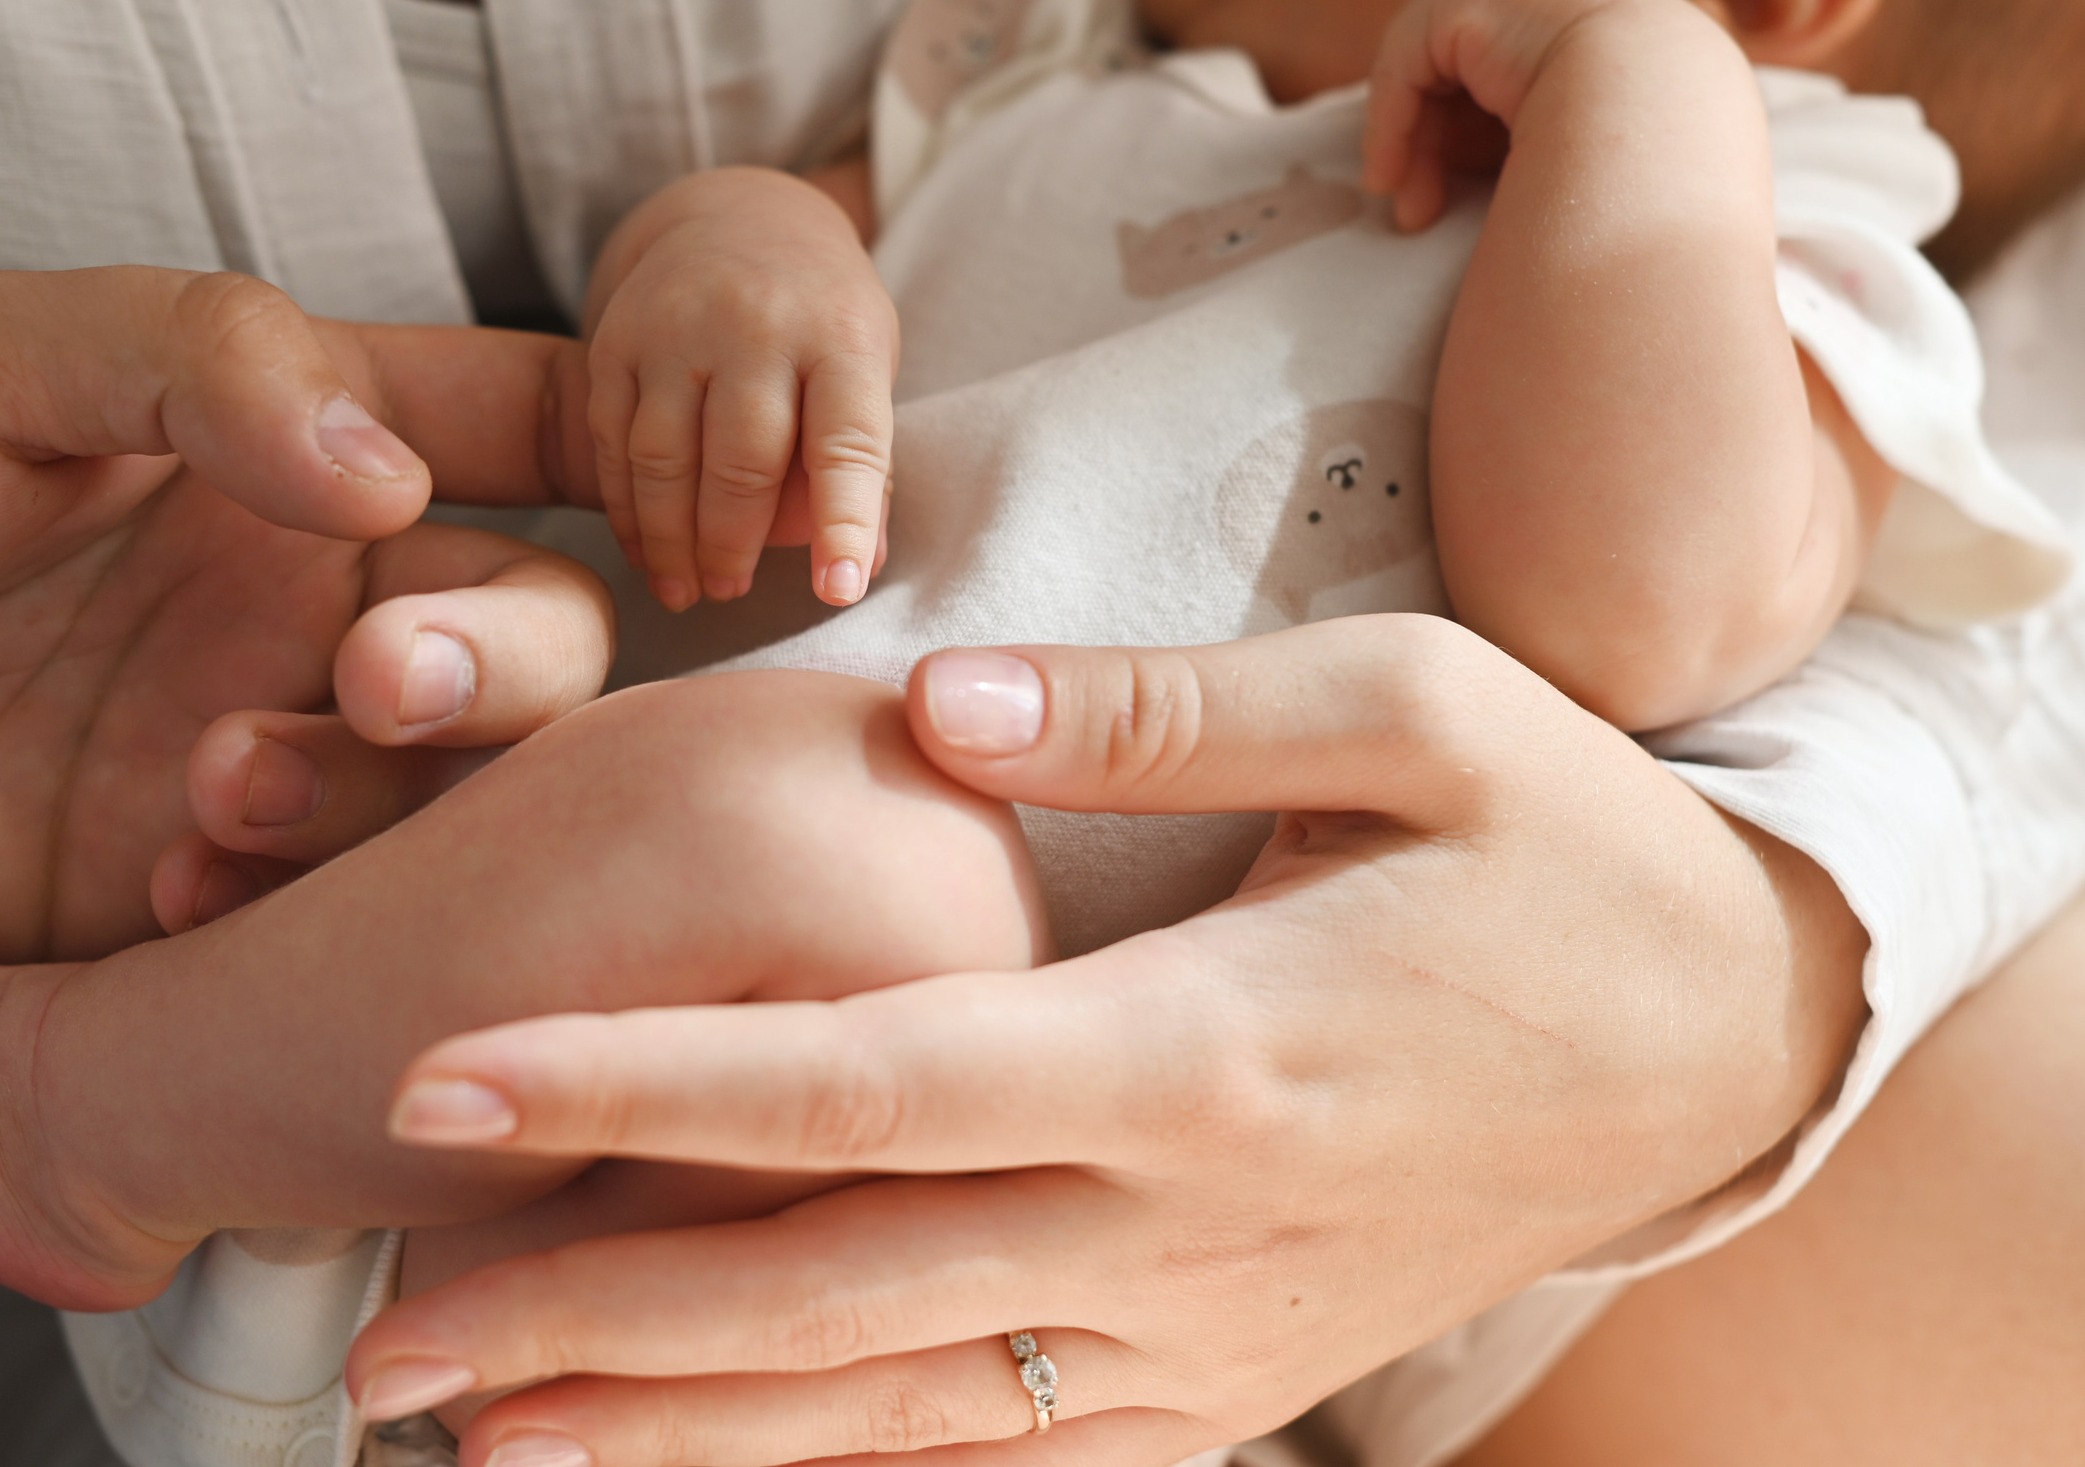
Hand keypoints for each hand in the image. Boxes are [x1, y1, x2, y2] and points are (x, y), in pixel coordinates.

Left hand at [0, 269, 612, 959]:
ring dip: (389, 798)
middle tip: (375, 682)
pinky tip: (181, 897)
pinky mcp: (182, 901)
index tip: (683, 477)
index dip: (629, 440)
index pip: (513, 422)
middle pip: (535, 633)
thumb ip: (199, 363)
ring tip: (214, 790)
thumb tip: (394, 471)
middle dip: (504, 666)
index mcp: (276, 447)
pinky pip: (328, 919)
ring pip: (456, 792)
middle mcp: (296, 604)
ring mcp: (253, 751)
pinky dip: (301, 916)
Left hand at [343, 616, 1869, 1460]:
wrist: (1726, 1042)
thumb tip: (928, 708)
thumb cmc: (1564, 851)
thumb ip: (1157, 708)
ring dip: (673, 1434)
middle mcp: (1178, 1227)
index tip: (443, 1079)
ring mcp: (1202, 1334)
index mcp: (1204, 1047)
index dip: (641, 1086)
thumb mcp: (1414, 708)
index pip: (864, 1082)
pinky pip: (998, 1453)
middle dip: (588, 1322)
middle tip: (375, 1342)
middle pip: (829, 1295)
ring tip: (474, 1437)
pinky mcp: (1226, 1381)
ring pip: (892, 1413)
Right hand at [583, 167, 896, 611]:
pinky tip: (644, 550)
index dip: (844, 520)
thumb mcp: (865, 367)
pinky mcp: (616, 341)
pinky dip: (625, 509)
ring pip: (663, 458)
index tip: (841, 589)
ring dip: (671, 539)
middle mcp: (756, 325)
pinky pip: (612, 442)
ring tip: (686, 589)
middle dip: (733, 543)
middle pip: (741, 459)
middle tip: (731, 591)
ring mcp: (677, 329)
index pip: (848, 440)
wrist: (737, 219)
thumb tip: (858, 568)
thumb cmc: (818, 320)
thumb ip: (861, 462)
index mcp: (840, 337)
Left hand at [1364, 0, 1727, 231]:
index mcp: (1572, 1)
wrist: (1657, 105)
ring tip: (1411, 212)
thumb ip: (1528, 124)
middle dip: (1430, 148)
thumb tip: (1470, 168)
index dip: (1461, 139)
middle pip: (1455, 69)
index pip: (1494, 69)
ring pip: (1425, 71)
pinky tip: (1389, 179)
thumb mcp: (1579, 124)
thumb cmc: (1636, 141)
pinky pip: (1404, 65)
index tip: (1444, 200)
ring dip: (1410, 146)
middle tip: (1417, 215)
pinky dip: (1391, 126)